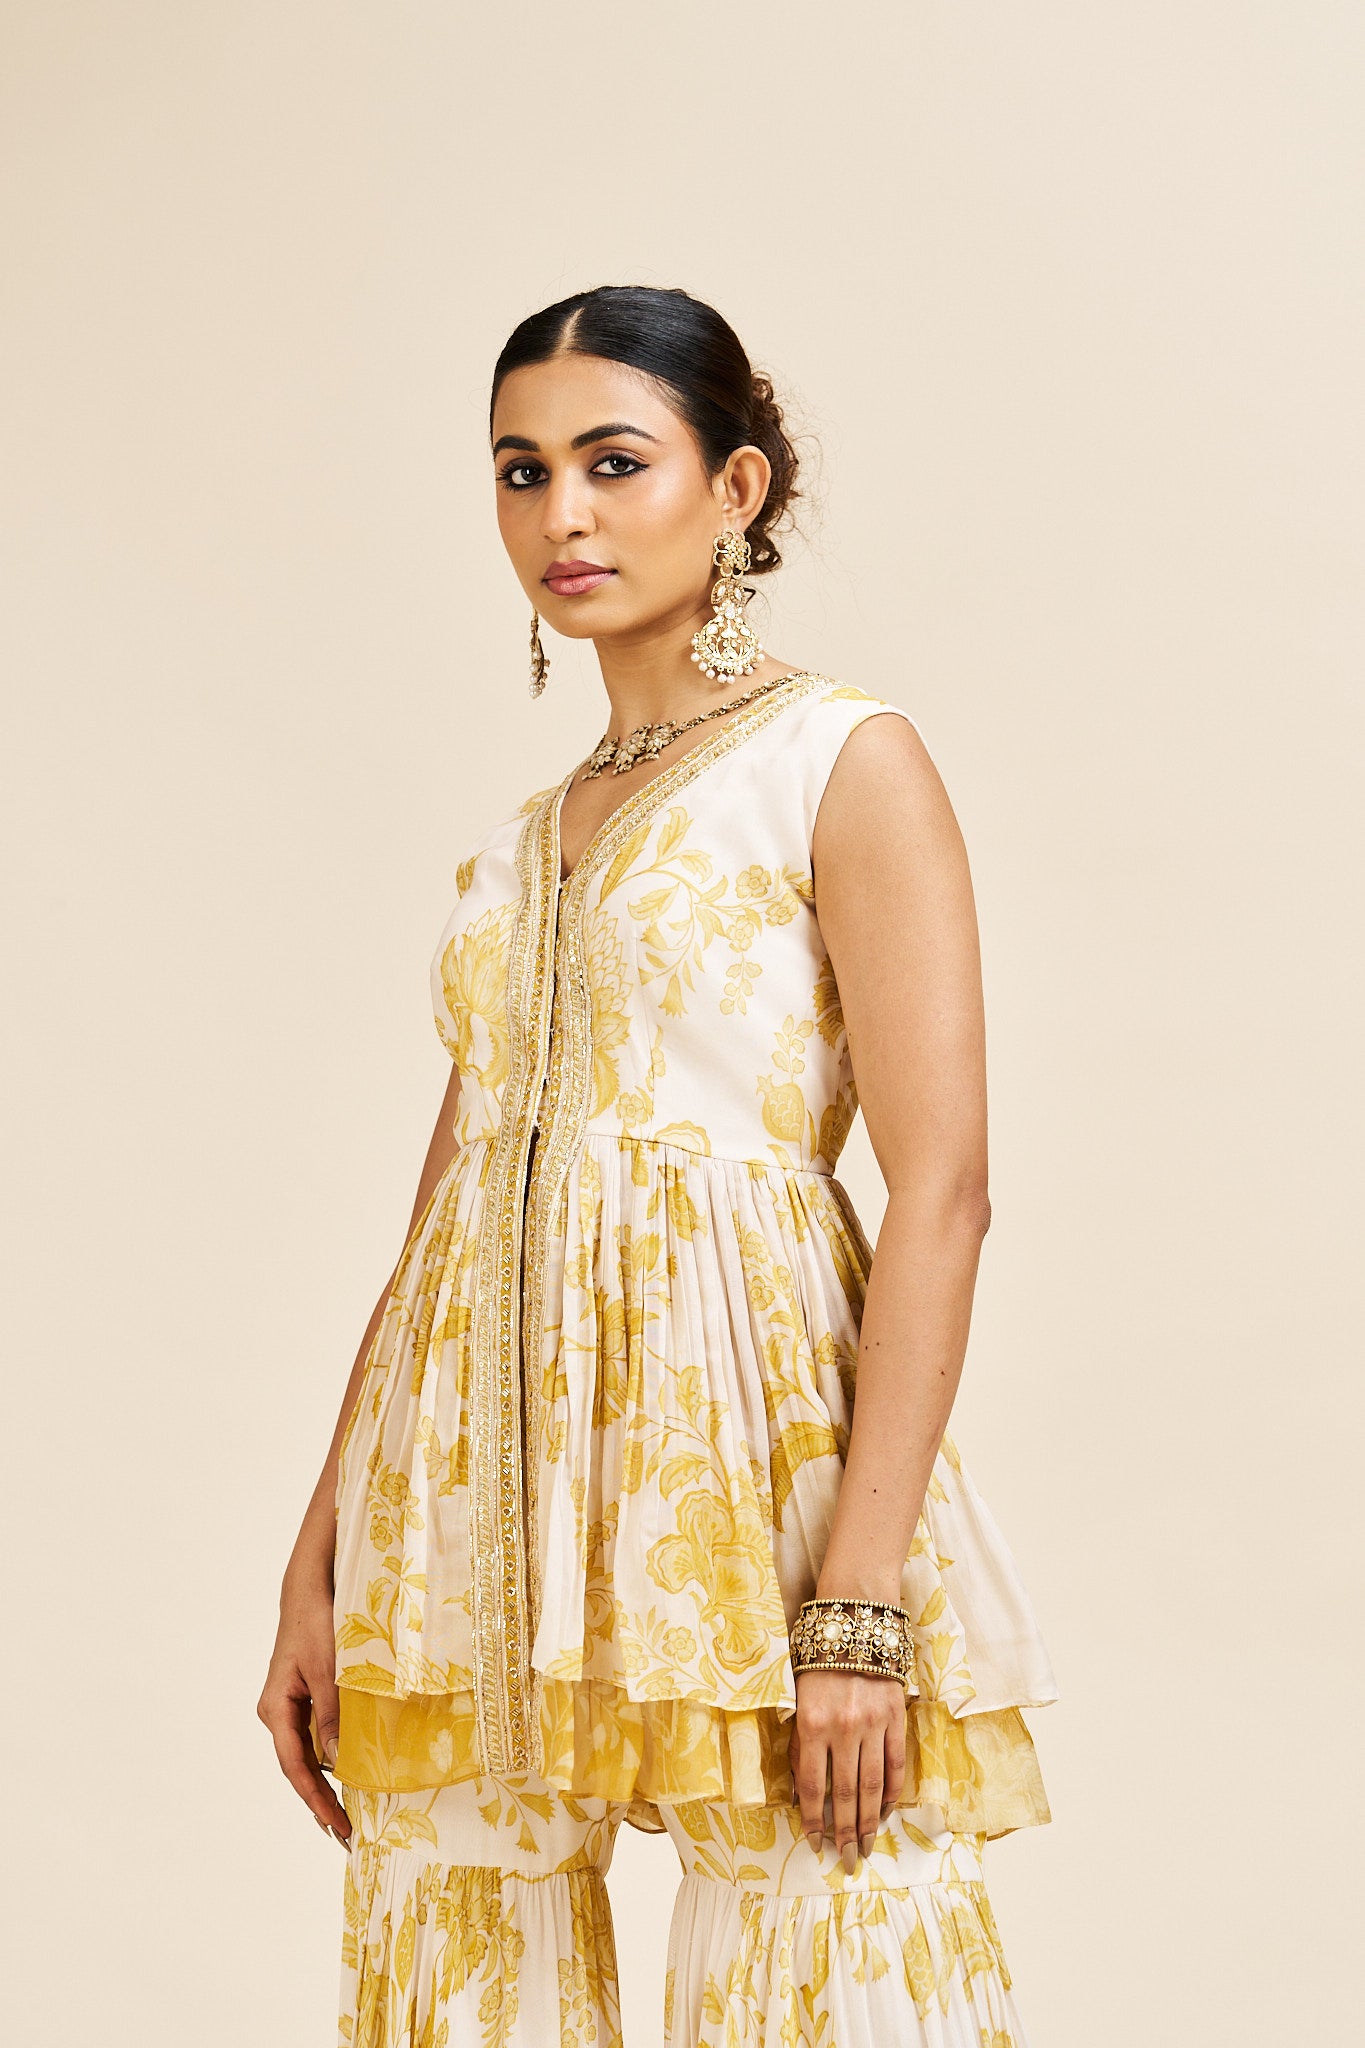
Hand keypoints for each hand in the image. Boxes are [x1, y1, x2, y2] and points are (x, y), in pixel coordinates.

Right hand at [256, 1572, 350, 1847]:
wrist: (309, 1588)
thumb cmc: (316, 1622)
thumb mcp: (329, 1669)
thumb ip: (332, 1714)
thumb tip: (338, 1761)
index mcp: (275, 1708)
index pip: (295, 1766)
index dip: (316, 1799)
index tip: (337, 1825)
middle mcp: (277, 1712)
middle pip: (299, 1767)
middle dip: (321, 1800)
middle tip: (346, 1833)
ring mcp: (290, 1706)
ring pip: (308, 1754)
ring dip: (327, 1782)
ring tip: (348, 1814)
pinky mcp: (304, 1697)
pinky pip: (316, 1735)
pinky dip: (332, 1756)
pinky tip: (349, 1772)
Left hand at [789, 1665, 906, 1871]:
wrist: (853, 1625)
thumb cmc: (817, 1666)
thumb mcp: (797, 1703)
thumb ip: (799, 1747)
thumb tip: (802, 1796)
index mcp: (812, 1725)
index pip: (813, 1787)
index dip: (813, 1820)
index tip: (815, 1843)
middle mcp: (843, 1728)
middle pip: (845, 1794)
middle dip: (846, 1833)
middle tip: (848, 1861)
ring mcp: (873, 1724)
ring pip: (872, 1786)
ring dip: (870, 1822)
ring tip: (867, 1847)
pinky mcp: (896, 1718)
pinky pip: (895, 1764)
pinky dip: (891, 1792)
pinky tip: (886, 1812)